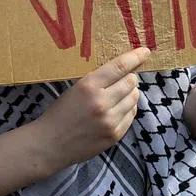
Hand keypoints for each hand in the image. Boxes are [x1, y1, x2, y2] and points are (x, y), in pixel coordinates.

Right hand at [33, 48, 150, 170]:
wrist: (50, 144)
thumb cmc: (60, 113)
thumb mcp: (74, 89)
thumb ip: (98, 81)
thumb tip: (124, 72)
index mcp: (89, 86)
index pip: (119, 67)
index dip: (135, 57)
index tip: (145, 51)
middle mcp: (102, 102)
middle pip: (131, 82)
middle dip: (131, 77)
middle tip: (126, 77)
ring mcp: (110, 121)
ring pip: (134, 99)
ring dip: (131, 93)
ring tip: (120, 94)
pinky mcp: (114, 135)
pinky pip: (131, 116)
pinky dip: (129, 109)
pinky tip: (119, 109)